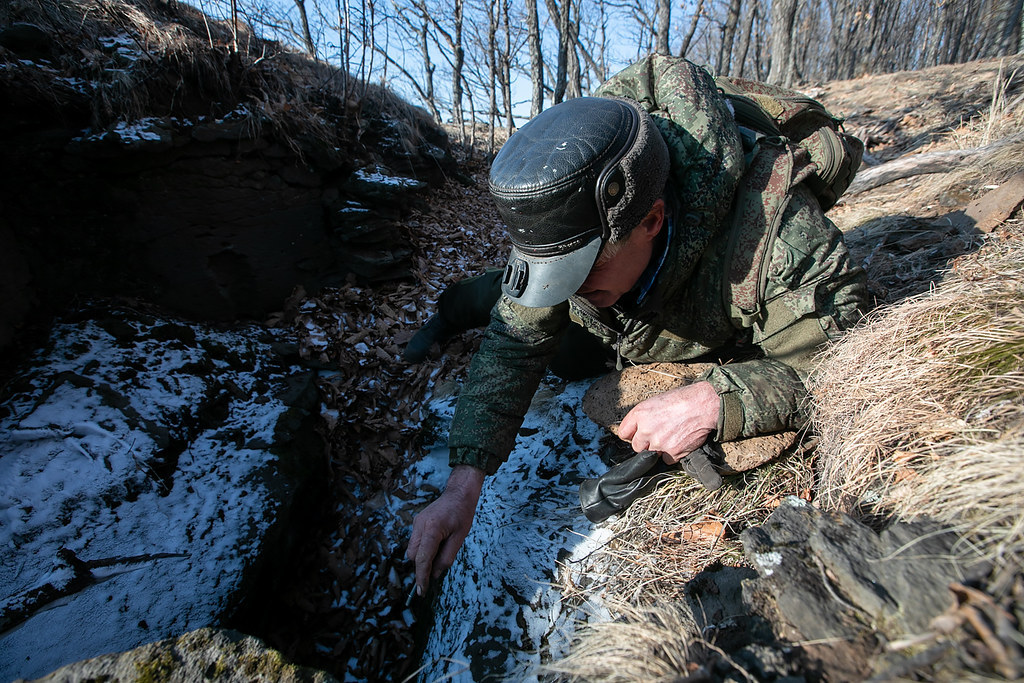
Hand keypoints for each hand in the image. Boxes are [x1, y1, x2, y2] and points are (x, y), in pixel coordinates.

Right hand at [406, 465, 484, 594]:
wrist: (459, 493)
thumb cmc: (462, 514)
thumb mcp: (459, 539)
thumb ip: (446, 558)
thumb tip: (434, 575)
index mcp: (432, 529)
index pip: (422, 559)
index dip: (421, 577)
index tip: (421, 592)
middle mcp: (420, 526)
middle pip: (413, 556)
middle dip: (422, 567)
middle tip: (436, 570)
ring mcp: (416, 523)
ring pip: (412, 550)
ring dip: (422, 558)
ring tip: (441, 551)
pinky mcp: (417, 522)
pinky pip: (416, 542)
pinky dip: (423, 548)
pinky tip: (437, 544)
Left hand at [617, 381, 720, 463]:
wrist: (703, 405)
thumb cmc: (681, 400)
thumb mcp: (655, 402)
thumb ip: (642, 417)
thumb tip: (637, 430)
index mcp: (639, 414)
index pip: (623, 433)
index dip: (631, 435)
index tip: (637, 435)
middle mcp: (646, 429)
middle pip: (636, 447)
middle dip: (645, 444)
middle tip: (659, 436)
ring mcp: (659, 442)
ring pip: (651, 455)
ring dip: (659, 449)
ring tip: (671, 436)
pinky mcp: (672, 453)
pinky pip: (667, 460)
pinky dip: (672, 454)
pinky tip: (679, 441)